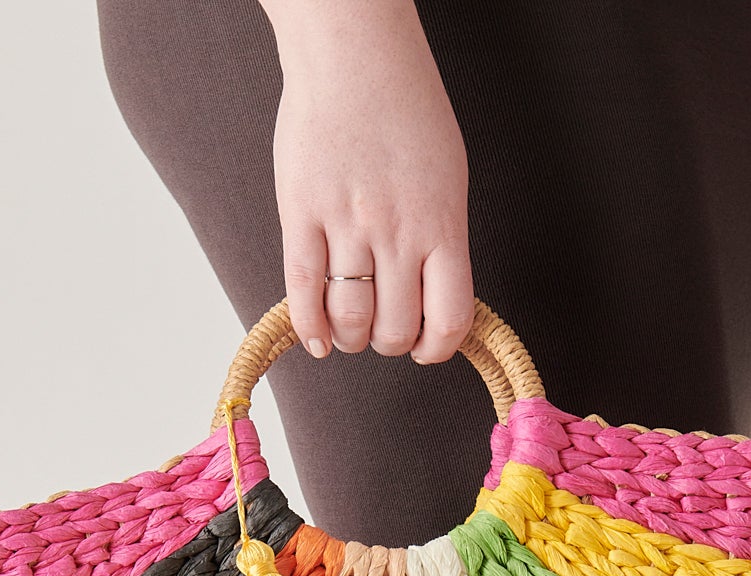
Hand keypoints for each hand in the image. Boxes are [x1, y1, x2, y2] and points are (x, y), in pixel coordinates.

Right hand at [261, 0, 473, 363]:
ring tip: (348, 332)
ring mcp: (348, 222)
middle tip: (380, 332)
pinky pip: (304, 291)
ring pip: (350, 319)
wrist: (355, 52)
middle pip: (394, 327)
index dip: (436, 348)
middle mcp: (398, 230)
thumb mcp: (447, 176)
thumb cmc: (405, 107)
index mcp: (442, 223)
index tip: (424, 348)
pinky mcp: (302, 211)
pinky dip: (309, 328)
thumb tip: (432, 296)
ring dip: (350, 339)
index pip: (449, 318)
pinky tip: (316, 339)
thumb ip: (441, 237)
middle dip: (387, 343)